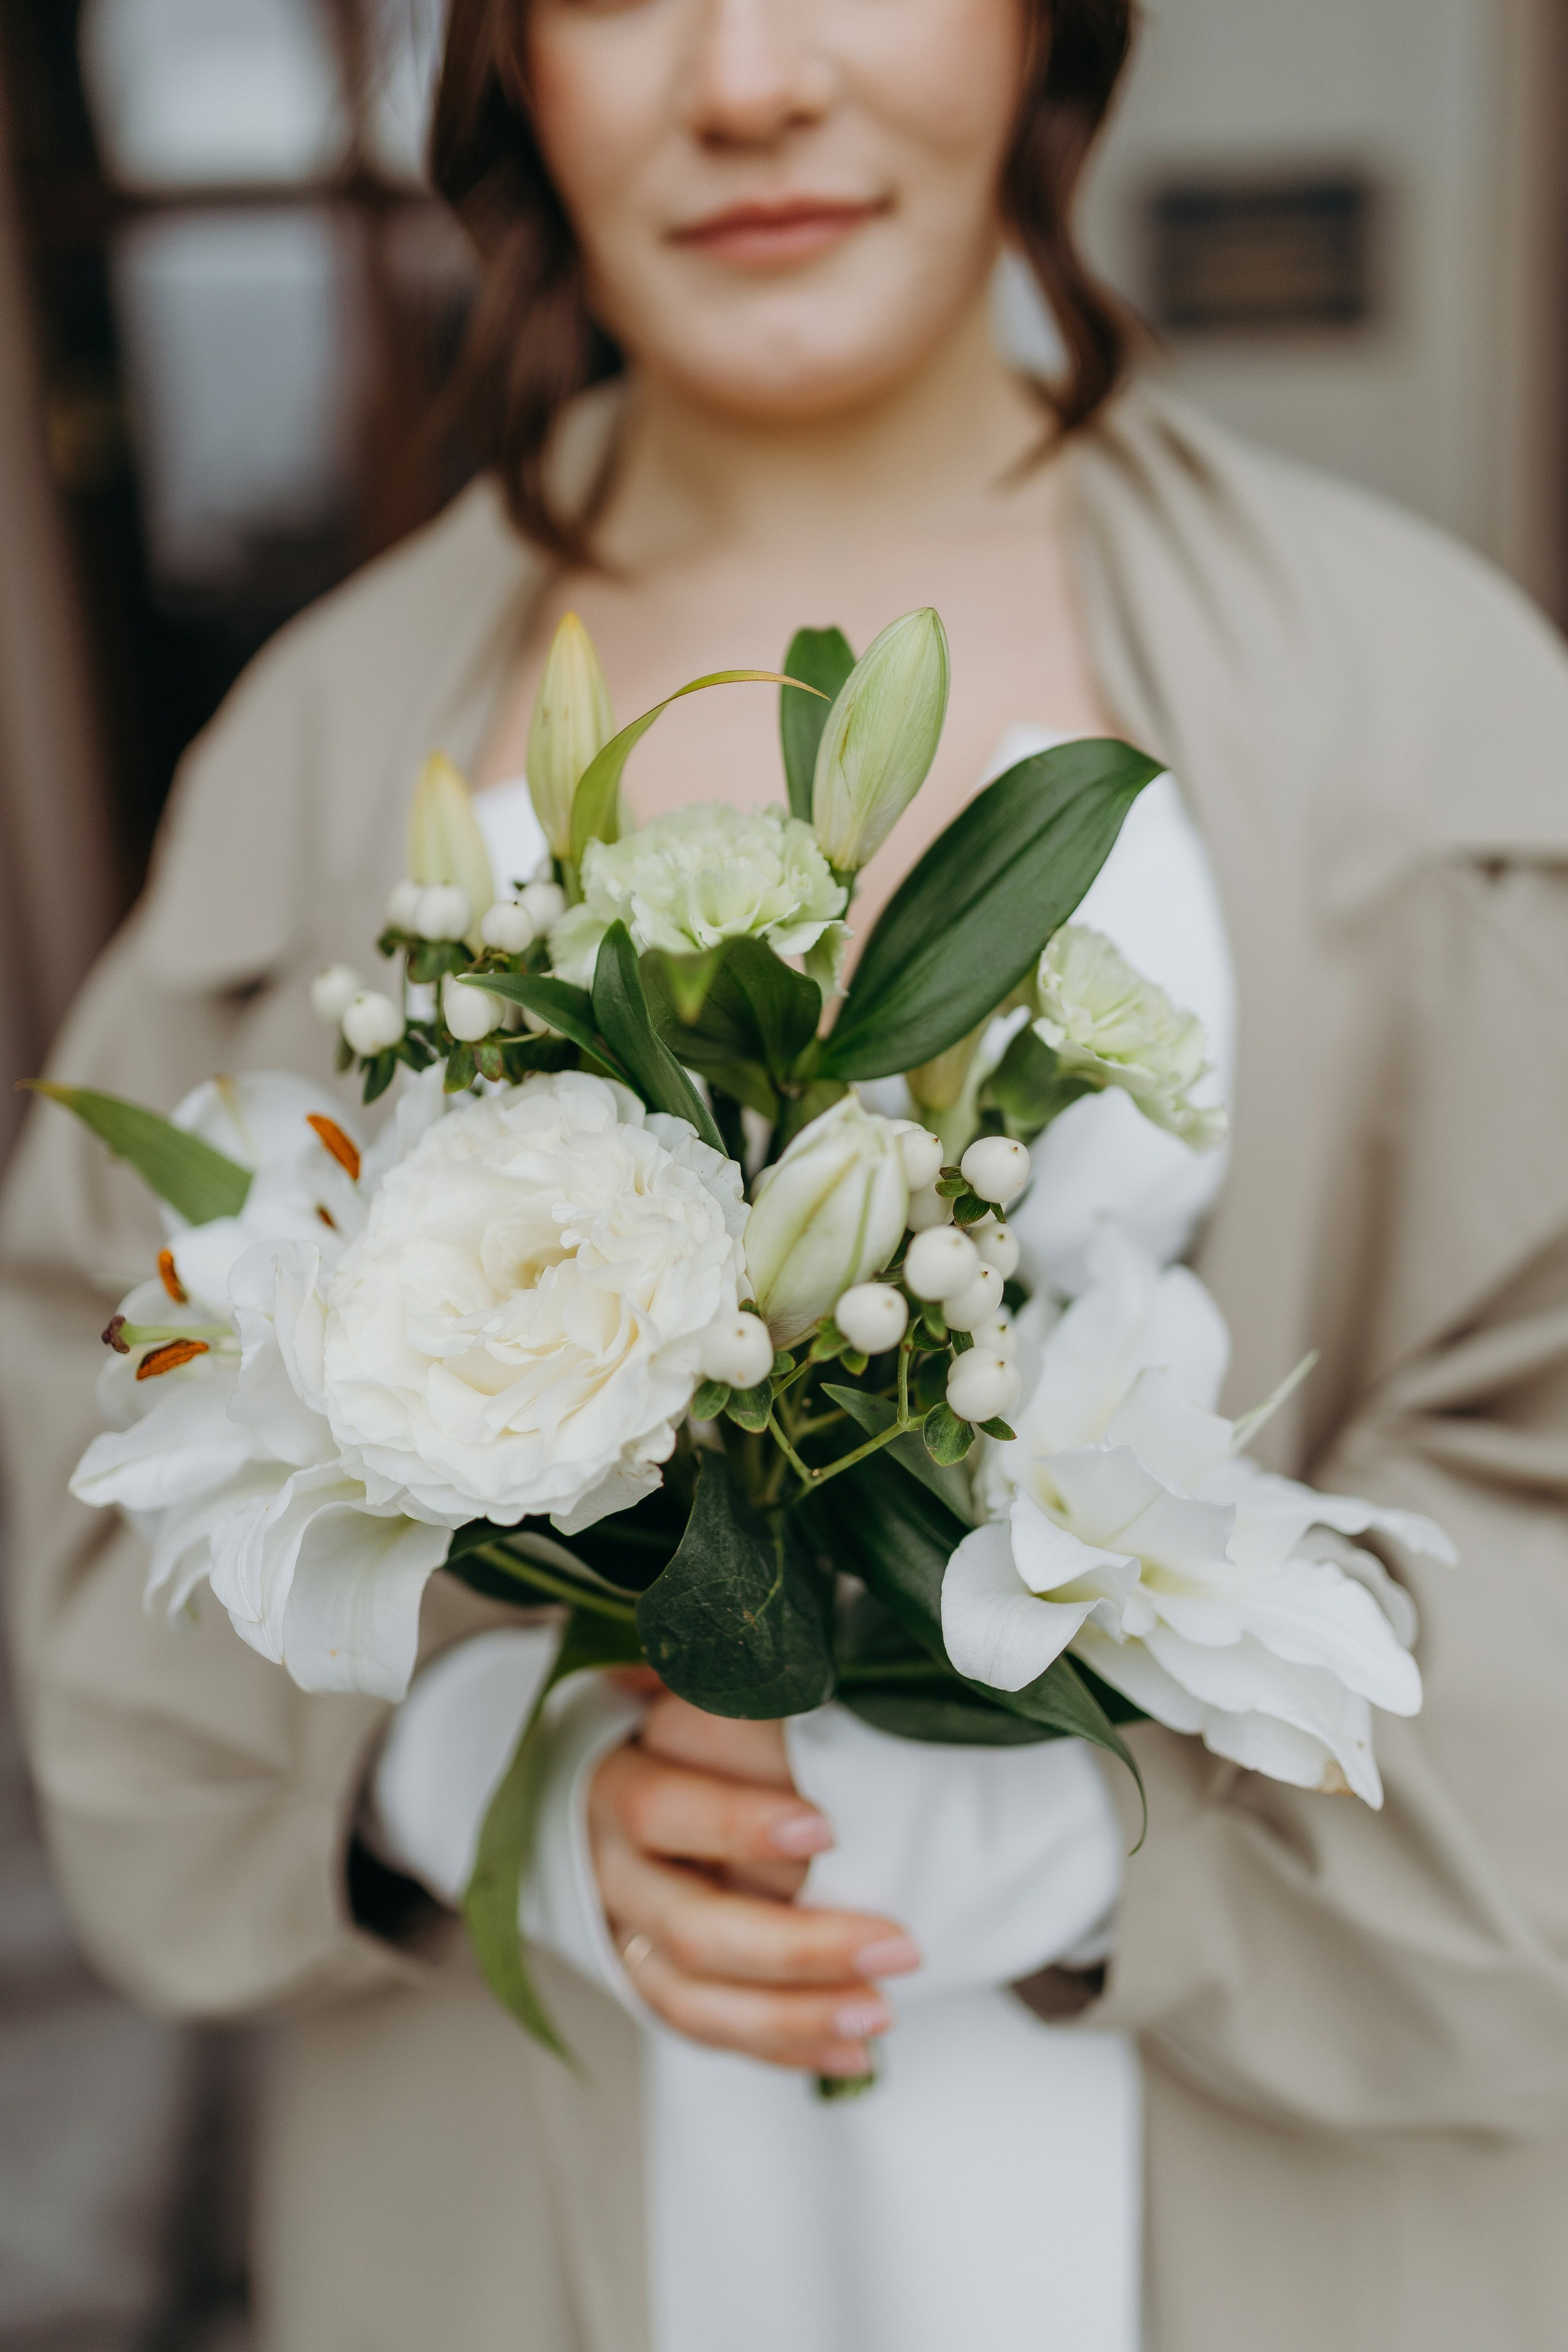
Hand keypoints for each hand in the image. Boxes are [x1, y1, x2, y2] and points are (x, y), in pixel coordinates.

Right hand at [589, 1690, 920, 2075]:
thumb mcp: (700, 1672)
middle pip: (687, 1920)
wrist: (604, 1768)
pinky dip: (782, 2046)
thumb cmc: (686, 1713)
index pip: (663, 1804)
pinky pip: (707, 2031)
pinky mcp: (645, 1979)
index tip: (826, 1830)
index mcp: (614, 1770)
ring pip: (693, 1993)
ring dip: (793, 2014)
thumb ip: (732, 1662)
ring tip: (884, 2014)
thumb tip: (770, 1626)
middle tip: (899, 1945)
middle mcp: (610, 1861)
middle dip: (794, 1944)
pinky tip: (858, 2051)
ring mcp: (624, 1929)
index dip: (735, 1823)